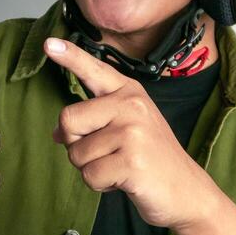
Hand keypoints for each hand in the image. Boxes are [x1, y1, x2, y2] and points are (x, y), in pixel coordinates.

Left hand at [43, 37, 221, 230]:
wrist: (186, 191)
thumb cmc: (150, 159)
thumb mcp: (126, 129)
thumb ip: (92, 123)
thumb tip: (57, 133)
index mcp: (129, 92)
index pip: (94, 69)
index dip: (70, 56)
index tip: (49, 43)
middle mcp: (131, 105)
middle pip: (68, 120)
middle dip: (76, 145)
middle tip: (107, 154)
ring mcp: (132, 132)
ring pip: (76, 154)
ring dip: (91, 169)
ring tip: (120, 167)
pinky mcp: (132, 161)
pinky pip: (89, 176)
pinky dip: (100, 185)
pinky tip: (123, 180)